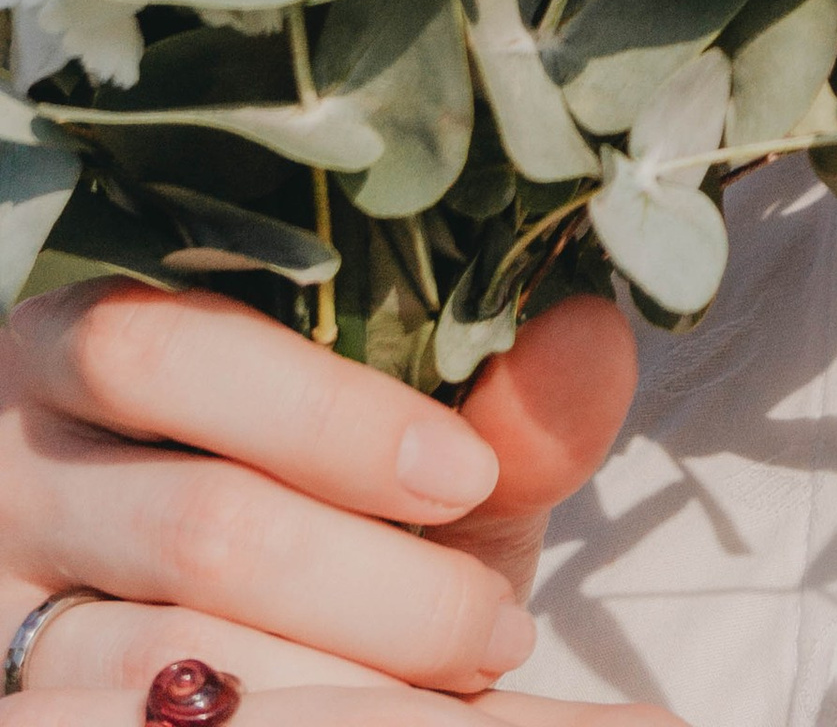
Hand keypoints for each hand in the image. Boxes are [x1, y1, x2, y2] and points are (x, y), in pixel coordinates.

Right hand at [0, 280, 641, 700]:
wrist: (230, 633)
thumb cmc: (319, 507)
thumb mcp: (400, 450)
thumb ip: (496, 403)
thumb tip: (594, 333)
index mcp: (94, 338)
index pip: (176, 355)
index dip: (328, 416)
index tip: (469, 478)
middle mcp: (22, 464)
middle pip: (197, 525)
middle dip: (375, 584)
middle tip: (499, 628)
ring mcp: (5, 604)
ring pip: (164, 660)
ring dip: (339, 681)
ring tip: (463, 688)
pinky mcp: (22, 706)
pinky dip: (277, 724)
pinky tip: (384, 721)